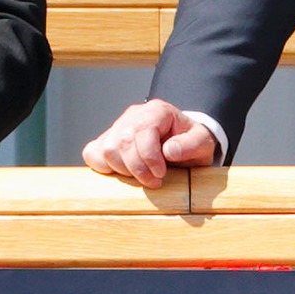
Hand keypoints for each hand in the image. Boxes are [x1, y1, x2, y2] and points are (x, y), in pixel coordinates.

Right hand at [82, 99, 217, 188]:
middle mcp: (135, 115)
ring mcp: (118, 126)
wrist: (183, 143)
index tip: (161, 174)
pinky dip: (102, 167)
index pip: (144, 131)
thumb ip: (191, 145)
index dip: (149, 157)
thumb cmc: (191, 143)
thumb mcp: (202, 142)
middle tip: (154, 182)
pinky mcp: (107, 140)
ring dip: (122, 171)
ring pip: (106, 150)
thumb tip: (169, 151)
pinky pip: (92, 153)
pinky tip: (121, 173)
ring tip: (141, 178)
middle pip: (122, 142)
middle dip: (137, 168)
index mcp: (158, 111)